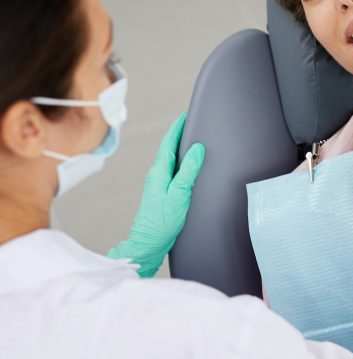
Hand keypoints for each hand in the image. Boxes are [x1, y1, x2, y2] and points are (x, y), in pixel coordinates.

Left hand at [108, 112, 204, 276]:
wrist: (149, 242)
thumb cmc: (162, 221)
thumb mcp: (179, 193)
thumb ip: (188, 170)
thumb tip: (196, 149)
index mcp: (160, 171)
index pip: (169, 142)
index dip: (177, 128)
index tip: (186, 115)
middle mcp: (157, 174)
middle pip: (169, 148)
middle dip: (180, 134)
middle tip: (192, 123)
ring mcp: (159, 183)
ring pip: (171, 159)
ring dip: (180, 148)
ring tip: (193, 139)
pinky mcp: (163, 192)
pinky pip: (174, 170)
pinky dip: (181, 161)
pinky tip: (189, 166)